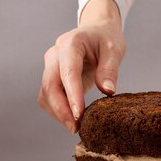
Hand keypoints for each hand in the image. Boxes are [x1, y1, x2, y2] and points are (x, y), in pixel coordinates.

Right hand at [38, 0, 124, 133]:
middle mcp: (55, 55)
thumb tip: (108, 91)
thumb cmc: (105, 39)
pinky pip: (48, 98)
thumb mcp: (114, 50)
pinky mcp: (50, 77)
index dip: (72, 95)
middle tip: (77, 129)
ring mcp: (50, 66)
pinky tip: (72, 119)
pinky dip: (57, 111)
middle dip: (62, 110)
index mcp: (70, 44)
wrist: (96, 31)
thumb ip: (110, 69)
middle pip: (50, 86)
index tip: (79, 115)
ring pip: (46, 95)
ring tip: (77, 127)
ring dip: (58, 113)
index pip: (68, 72)